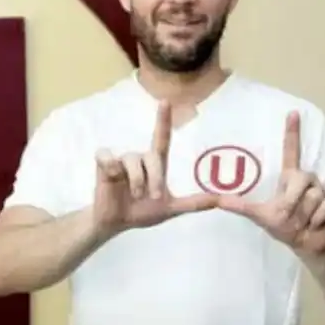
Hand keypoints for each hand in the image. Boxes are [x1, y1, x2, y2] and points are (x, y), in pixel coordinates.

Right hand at [92, 100, 218, 235]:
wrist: (116, 223)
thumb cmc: (142, 212)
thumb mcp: (170, 209)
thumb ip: (194, 203)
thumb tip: (221, 200)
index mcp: (155, 165)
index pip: (161, 139)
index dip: (163, 120)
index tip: (165, 101)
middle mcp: (139, 159)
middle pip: (151, 156)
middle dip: (154, 178)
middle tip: (153, 196)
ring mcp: (120, 161)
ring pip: (131, 159)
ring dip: (135, 180)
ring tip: (134, 195)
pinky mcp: (103, 164)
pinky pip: (106, 156)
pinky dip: (110, 166)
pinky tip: (111, 176)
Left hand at [218, 111, 324, 254]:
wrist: (307, 244)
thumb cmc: (283, 226)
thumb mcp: (258, 216)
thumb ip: (238, 206)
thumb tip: (213, 201)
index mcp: (288, 178)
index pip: (290, 150)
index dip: (291, 132)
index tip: (292, 112)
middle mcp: (306, 178)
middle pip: (300, 179)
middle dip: (292, 202)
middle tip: (291, 216)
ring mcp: (324, 187)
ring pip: (314, 195)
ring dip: (305, 214)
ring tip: (304, 220)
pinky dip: (320, 219)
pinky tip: (318, 223)